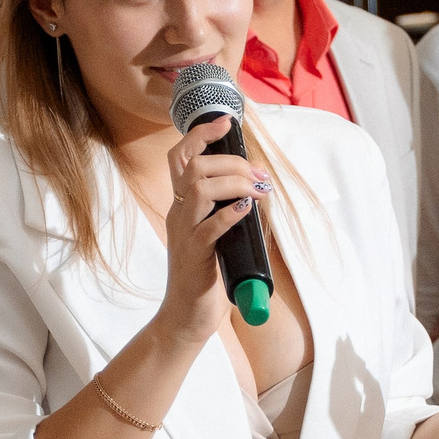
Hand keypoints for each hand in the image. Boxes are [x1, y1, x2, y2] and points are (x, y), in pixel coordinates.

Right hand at [151, 115, 268, 344]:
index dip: (201, 133)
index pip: (180, 157)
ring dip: (234, 182)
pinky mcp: (195, 256)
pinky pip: (208, 228)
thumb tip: (256, 191)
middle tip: (259, 175)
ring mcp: (184, 233)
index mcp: (182, 206)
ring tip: (258, 190)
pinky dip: (230, 213)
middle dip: (232, 161)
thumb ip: (226, 211)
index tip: (227, 121)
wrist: (185, 316)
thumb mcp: (212, 236)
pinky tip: (247, 208)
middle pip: (194, 166)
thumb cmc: (203, 276)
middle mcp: (179, 214)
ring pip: (200, 188)